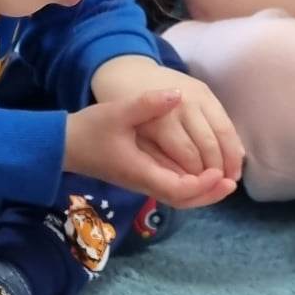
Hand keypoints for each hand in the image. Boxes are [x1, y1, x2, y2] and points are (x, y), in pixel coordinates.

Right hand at [84, 56, 244, 199]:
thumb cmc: (88, 129)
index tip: (219, 171)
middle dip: (208, 194)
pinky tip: (202, 174)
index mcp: (140, 171)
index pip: (177, 189)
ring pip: (178, 197)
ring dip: (202, 192)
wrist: (62, 145)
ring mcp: (141, 182)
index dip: (201, 184)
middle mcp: (143, 182)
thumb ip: (148, 104)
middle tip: (232, 181)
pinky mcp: (140, 177)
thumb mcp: (117, 112)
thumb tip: (177, 95)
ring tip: (223, 180)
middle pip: (182, 200)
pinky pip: (171, 189)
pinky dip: (190, 187)